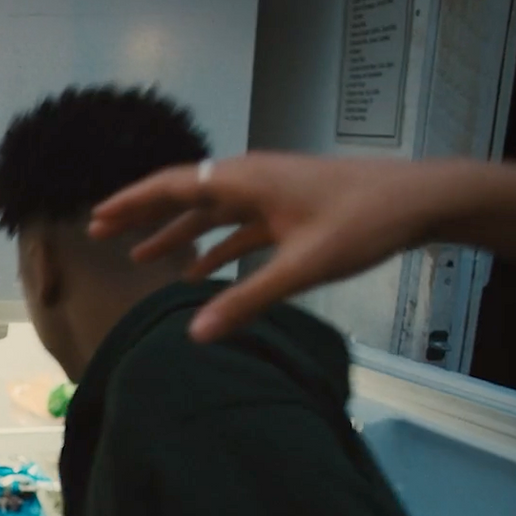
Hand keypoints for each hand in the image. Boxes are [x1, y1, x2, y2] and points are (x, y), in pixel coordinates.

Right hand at [89, 154, 438, 341]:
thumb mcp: (301, 267)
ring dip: (175, 233)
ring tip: (138, 257)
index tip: (96, 218)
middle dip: (142, 215)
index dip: (131, 203)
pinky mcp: (289, 211)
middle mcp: (252, 180)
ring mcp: (271, 194)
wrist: (420, 202)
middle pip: (184, 194)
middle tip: (100, 233)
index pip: (174, 186)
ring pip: (209, 212)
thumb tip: (195, 335)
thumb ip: (246, 301)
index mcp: (246, 181)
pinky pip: (237, 227)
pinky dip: (213, 248)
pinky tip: (198, 275)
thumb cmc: (363, 223)